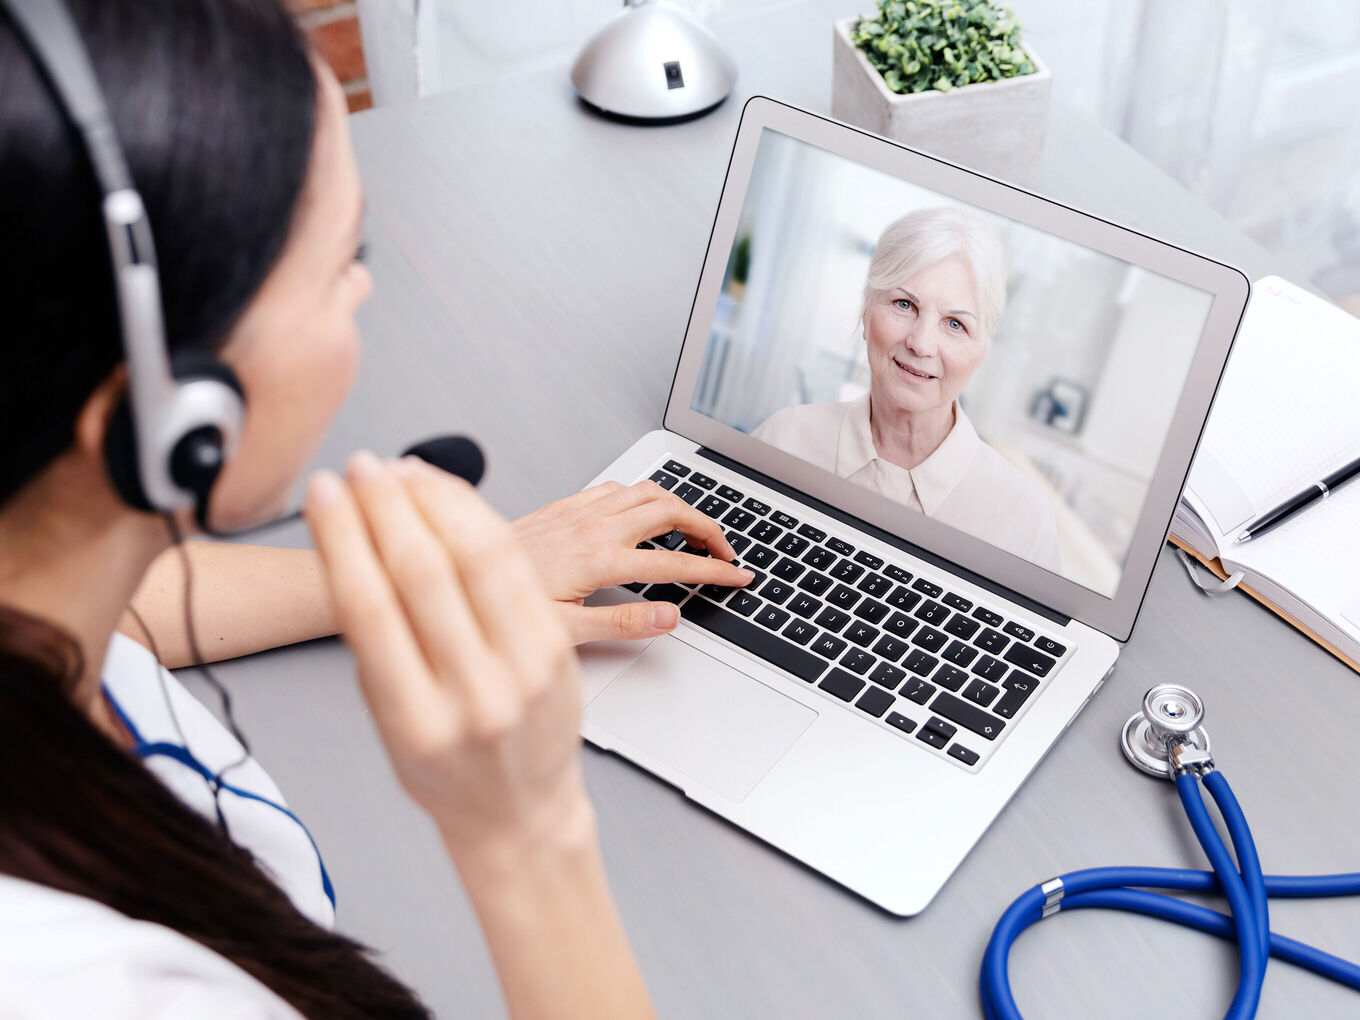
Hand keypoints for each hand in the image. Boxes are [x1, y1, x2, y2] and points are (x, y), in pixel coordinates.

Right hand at [305, 452, 587, 855]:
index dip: (342, 539)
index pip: (370, 608)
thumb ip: (376, 646)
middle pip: (423, 574)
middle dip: (385, 508)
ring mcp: (524, 671)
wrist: (519, 812)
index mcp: (415, 722)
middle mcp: (475, 695)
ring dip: (436, 502)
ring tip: (402, 473)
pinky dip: (482, 523)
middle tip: (360, 470)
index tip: (323, 497)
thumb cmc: (448, 773)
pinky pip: (518, 568)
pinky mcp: (558, 649)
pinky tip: (454, 501)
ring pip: (478, 558)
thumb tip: (351, 545)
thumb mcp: (388, 723)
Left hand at [512, 480, 753, 643]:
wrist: (455, 574)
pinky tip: (642, 514)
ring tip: (693, 533)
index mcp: (600, 560)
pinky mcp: (564, 505)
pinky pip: (618, 487)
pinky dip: (644, 496)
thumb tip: (669, 618)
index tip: (738, 576)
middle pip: (672, 511)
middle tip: (723, 553)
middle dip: (708, 529)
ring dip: (680, 508)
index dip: (715, 571)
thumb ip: (622, 623)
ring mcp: (579, 511)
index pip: (676, 564)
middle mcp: (593, 527)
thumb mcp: (564, 632)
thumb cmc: (495, 607)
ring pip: (649, 491)